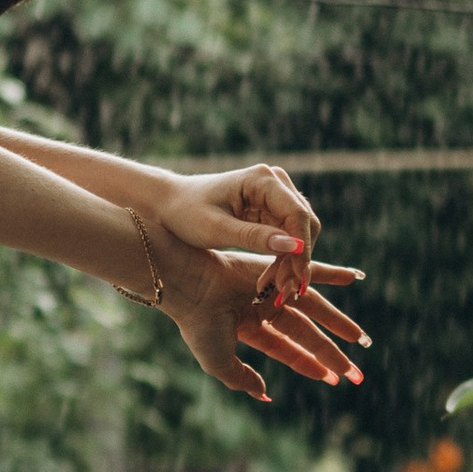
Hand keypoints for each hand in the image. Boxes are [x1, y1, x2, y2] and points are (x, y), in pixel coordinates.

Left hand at [151, 163, 321, 276]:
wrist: (168, 204)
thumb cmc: (185, 213)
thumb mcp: (217, 230)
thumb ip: (255, 237)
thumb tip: (294, 247)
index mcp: (262, 180)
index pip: (297, 215)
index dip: (302, 249)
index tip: (297, 279)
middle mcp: (274, 182)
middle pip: (304, 224)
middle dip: (298, 259)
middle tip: (285, 291)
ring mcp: (274, 195)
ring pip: (299, 233)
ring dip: (292, 262)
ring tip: (277, 290)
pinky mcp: (270, 210)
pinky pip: (288, 237)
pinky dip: (283, 259)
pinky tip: (271, 279)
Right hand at [162, 243, 369, 400]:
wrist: (190, 286)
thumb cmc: (198, 324)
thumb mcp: (219, 361)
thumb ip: (242, 379)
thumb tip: (266, 396)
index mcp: (249, 329)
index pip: (286, 349)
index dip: (309, 364)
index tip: (333, 379)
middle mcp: (263, 309)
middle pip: (305, 333)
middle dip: (330, 353)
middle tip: (356, 372)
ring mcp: (272, 287)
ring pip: (314, 307)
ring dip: (339, 322)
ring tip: (362, 339)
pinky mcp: (278, 267)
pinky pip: (312, 270)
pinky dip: (334, 273)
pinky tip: (356, 278)